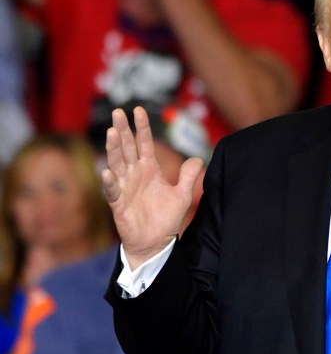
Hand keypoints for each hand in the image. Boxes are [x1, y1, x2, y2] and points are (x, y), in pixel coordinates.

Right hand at [102, 107, 203, 269]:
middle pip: (127, 148)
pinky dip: (109, 182)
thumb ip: (188, 176)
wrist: (156, 243)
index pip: (144, 144)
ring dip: (113, 149)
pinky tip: (108, 172)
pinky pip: (112, 191)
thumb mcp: (182, 195)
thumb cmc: (166, 219)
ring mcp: (125, 188)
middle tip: (118, 112)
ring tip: (111, 133)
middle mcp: (134, 175)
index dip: (142, 128)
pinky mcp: (118, 204)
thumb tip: (199, 159)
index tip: (138, 110)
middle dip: (122, 131)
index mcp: (149, 170)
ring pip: (117, 164)